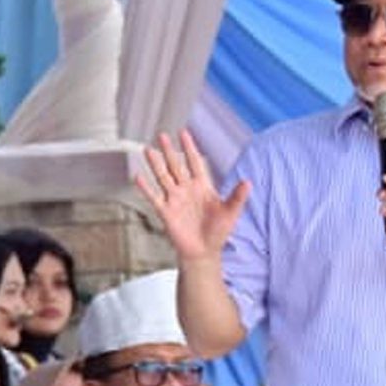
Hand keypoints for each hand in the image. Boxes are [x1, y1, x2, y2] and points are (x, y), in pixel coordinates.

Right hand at [137, 132, 248, 262]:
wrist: (204, 252)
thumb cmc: (218, 233)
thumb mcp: (231, 213)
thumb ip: (237, 197)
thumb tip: (248, 182)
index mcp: (202, 187)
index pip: (195, 162)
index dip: (189, 147)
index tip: (184, 132)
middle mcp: (186, 190)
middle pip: (176, 165)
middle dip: (169, 150)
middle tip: (162, 135)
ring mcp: (175, 200)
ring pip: (163, 177)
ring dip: (155, 164)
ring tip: (147, 149)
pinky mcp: (166, 212)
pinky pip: (154, 197)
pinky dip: (146, 188)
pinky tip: (138, 177)